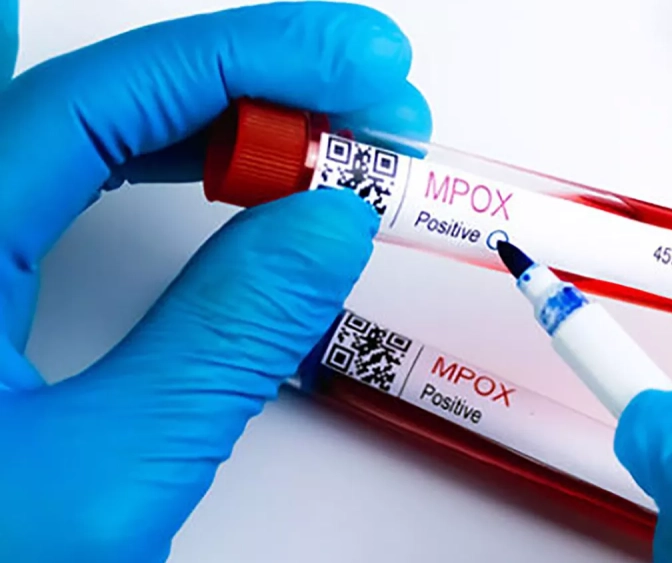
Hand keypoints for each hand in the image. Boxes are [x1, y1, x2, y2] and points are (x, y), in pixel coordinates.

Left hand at [0, 3, 430, 560]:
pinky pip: (61, 184)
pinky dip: (153, 163)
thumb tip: (326, 225)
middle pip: (96, 100)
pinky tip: (193, 148)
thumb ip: (225, 341)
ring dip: (209, 124)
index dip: (246, 57)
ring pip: (80, 136)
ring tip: (318, 141)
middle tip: (363, 107)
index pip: (100, 98)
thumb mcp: (108, 479)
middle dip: (246, 85)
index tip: (358, 61)